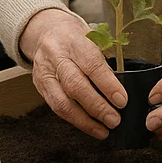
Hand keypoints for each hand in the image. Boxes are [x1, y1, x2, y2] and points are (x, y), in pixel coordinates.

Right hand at [21, 7, 123, 139]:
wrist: (46, 31)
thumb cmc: (77, 38)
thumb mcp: (94, 39)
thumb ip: (105, 62)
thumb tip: (120, 91)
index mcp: (75, 40)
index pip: (92, 64)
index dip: (107, 85)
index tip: (122, 101)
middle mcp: (57, 57)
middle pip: (75, 86)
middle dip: (97, 107)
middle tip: (114, 120)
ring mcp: (45, 73)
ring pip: (62, 102)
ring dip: (85, 121)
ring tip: (103, 131)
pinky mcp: (39, 86)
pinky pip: (56, 107)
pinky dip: (75, 120)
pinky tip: (89, 126)